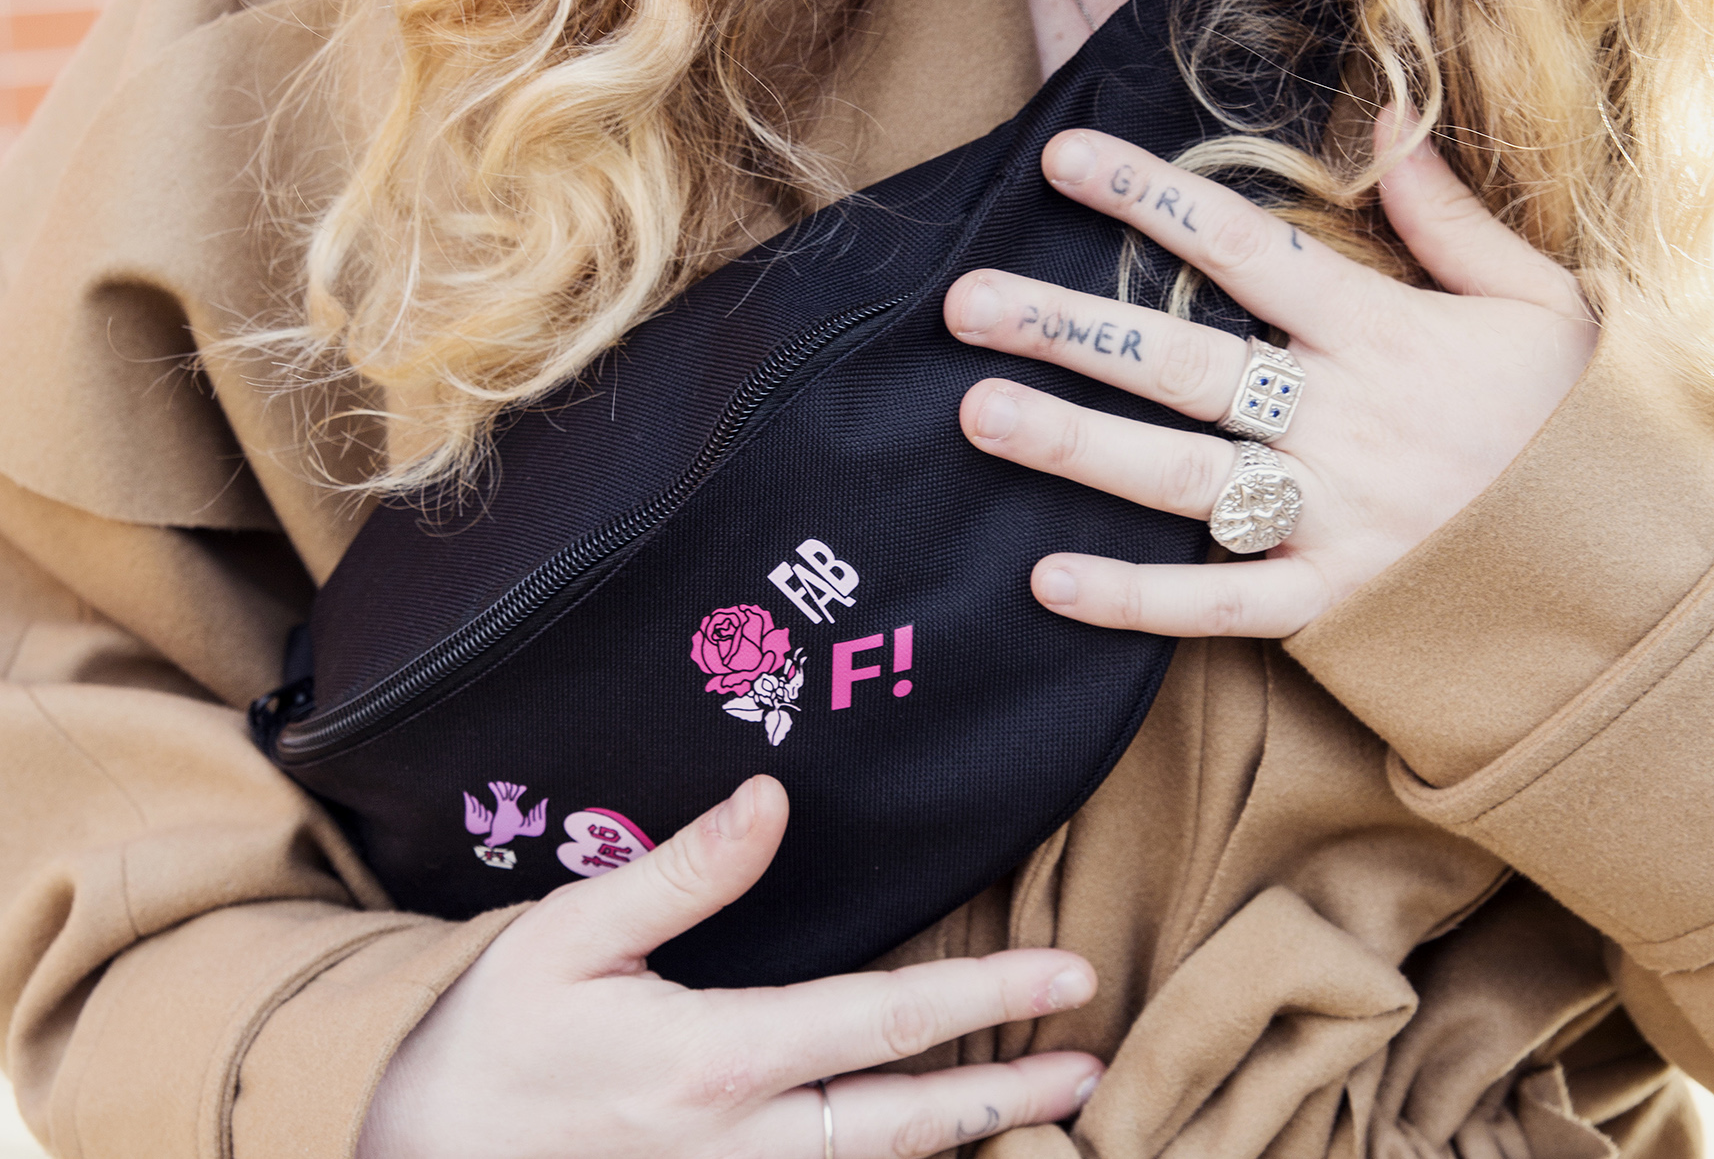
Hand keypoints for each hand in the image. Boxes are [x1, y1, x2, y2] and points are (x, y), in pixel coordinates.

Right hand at [357, 776, 1102, 1158]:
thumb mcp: (569, 935)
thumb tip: (770, 799)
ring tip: (1047, 1109)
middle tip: (1094, 1063)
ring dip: (966, 1139)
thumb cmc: (488, 1038)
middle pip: (906, 1121)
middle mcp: (739, 1143)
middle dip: (1008, 1089)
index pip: (883, 1023)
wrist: (412, 1155)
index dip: (988, 998)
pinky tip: (932, 1150)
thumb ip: (683, 874)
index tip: (1068, 977)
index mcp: (715, 1058)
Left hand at [944, 116, 1597, 637]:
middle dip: (1069, 329)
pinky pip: (1217, 605)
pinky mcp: (1327, 605)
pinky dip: (1134, 599)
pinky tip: (1047, 581)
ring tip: (979, 413)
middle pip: (1181, 362)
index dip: (1150, 198)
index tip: (1062, 164)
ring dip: (1075, 446)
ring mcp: (1329, 517)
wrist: (1625, 570)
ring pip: (1181, 475)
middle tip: (966, 308)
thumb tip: (1392, 122)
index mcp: (1382, 335)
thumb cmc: (1572, 428)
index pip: (1246, 247)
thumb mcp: (1538, 302)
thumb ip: (1450, 219)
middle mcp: (1340, 421)